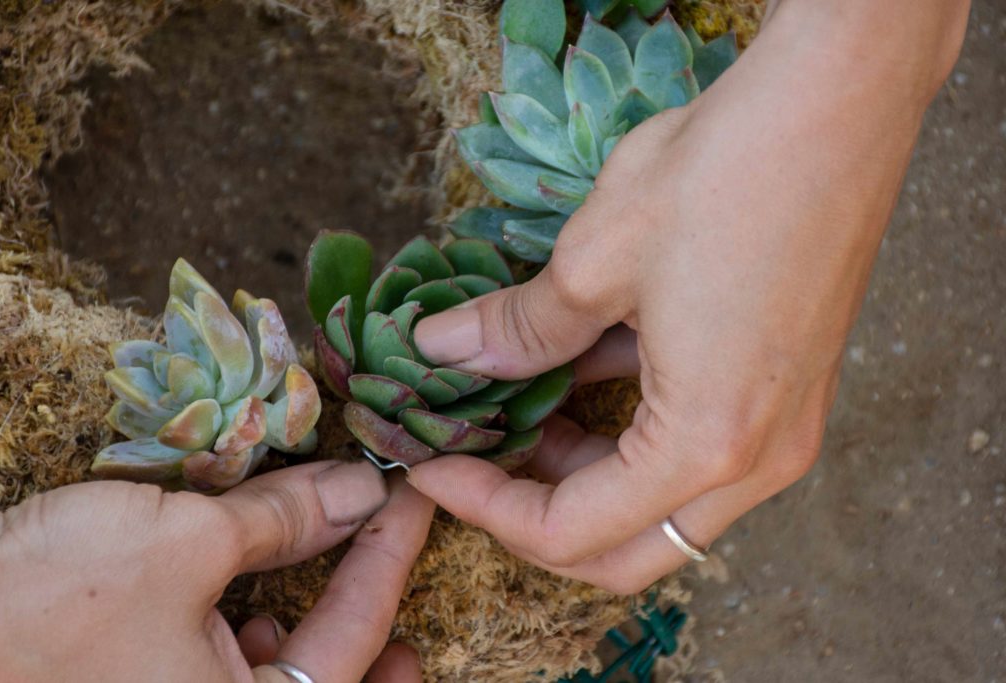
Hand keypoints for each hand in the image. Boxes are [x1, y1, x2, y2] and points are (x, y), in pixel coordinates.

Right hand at [0, 462, 433, 681]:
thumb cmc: (53, 598)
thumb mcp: (186, 543)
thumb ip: (285, 519)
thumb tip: (359, 491)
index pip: (356, 631)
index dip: (392, 552)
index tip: (417, 497)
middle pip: (327, 674)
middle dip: (373, 625)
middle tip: (399, 563)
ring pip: (279, 677)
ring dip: (315, 629)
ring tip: (344, 578)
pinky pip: (227, 679)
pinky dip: (254, 641)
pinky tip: (254, 612)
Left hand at [407, 0, 968, 592]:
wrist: (838, 104)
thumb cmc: (725, 177)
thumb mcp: (595, 258)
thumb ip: (518, 327)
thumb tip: (445, 349)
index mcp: (705, 447)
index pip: (570, 533)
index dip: (485, 507)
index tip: (431, 466)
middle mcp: (758, 462)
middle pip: (626, 548)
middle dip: (538, 516)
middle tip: (479, 461)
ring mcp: (785, 428)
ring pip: (664, 505)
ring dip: (586, 473)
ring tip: (523, 407)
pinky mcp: (790, 390)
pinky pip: (700, 448)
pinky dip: (634, 432)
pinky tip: (585, 369)